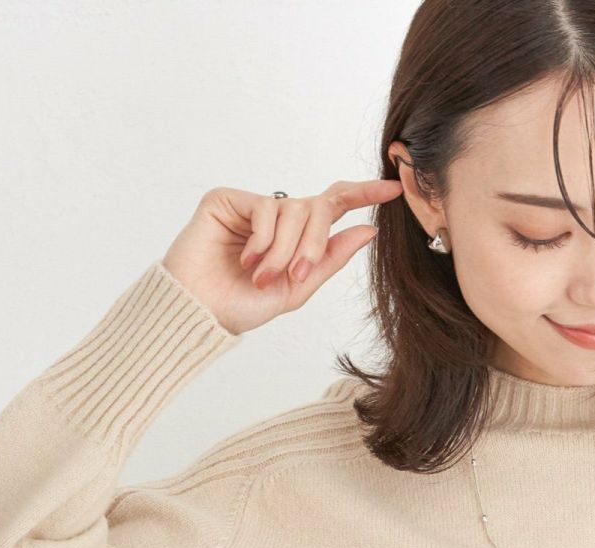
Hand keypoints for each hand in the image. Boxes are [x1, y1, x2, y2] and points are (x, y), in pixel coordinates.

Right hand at [161, 178, 403, 335]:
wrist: (201, 312)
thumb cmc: (244, 305)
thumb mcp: (297, 288)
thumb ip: (330, 259)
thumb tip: (368, 231)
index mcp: (295, 237)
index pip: (333, 206)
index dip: (362, 195)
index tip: (393, 188)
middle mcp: (276, 216)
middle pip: (318, 208)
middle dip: (315, 244)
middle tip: (297, 274)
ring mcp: (252, 205)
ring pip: (294, 211)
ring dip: (284, 250)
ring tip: (262, 275)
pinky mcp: (227, 199)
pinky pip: (266, 209)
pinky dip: (263, 240)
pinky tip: (246, 259)